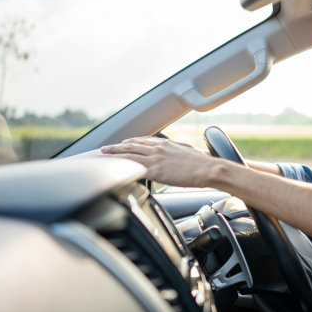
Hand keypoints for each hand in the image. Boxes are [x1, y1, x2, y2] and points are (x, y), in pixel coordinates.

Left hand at [100, 137, 216, 187]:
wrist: (208, 168)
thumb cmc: (203, 163)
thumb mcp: (189, 152)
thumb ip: (179, 151)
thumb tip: (179, 154)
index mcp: (166, 144)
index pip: (144, 141)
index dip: (131, 142)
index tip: (124, 143)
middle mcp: (158, 148)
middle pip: (132, 146)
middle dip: (116, 147)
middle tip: (105, 148)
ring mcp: (156, 158)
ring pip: (129, 154)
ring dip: (114, 154)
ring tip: (103, 155)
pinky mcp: (156, 170)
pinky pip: (135, 168)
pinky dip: (123, 167)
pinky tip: (115, 170)